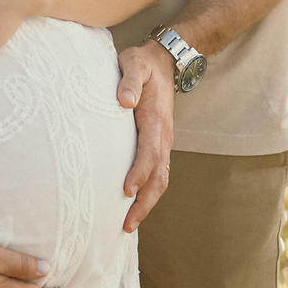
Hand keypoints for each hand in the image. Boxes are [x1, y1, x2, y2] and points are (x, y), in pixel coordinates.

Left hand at [117, 40, 174, 231]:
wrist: (163, 62)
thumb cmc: (143, 64)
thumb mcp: (134, 63)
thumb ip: (129, 80)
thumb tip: (124, 101)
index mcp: (155, 119)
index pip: (149, 152)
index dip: (139, 172)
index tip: (127, 190)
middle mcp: (163, 135)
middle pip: (159, 176)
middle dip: (145, 203)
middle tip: (126, 225)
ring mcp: (163, 142)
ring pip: (160, 179)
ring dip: (147, 203)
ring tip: (129, 224)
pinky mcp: (158, 144)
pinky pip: (157, 173)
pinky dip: (149, 193)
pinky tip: (134, 204)